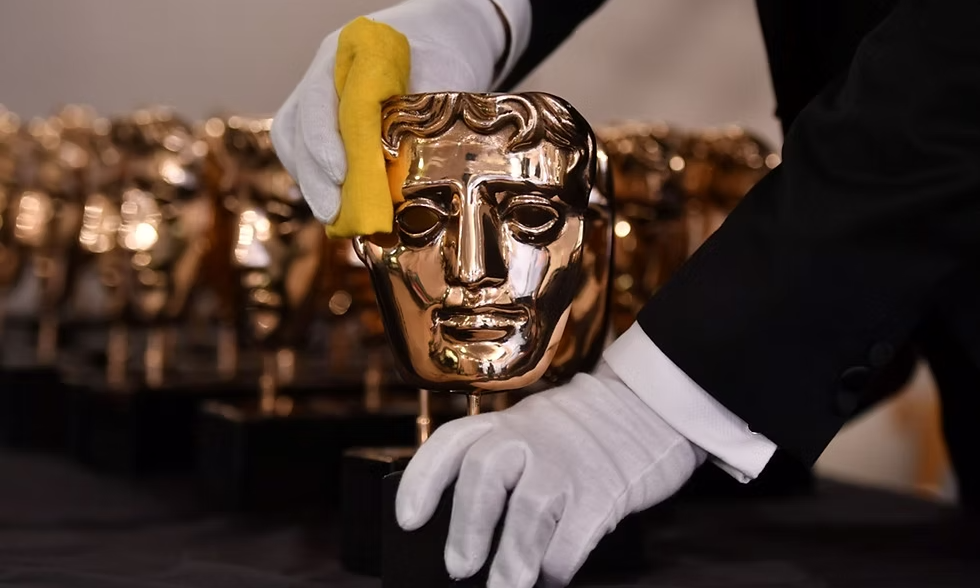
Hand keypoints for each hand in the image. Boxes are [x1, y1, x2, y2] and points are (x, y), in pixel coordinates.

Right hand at [271, 0, 509, 230]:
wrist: (439, 39)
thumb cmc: (442, 55)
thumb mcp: (444, 77)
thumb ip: (423, 114)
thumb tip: (405, 173)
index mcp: (346, 55)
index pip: (319, 100)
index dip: (324, 141)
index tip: (339, 174)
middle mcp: (323, 76)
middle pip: (297, 127)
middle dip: (313, 175)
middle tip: (333, 213)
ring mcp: (319, 98)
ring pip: (295, 143)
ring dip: (311, 183)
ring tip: (333, 217)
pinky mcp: (325, 122)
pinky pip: (305, 153)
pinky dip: (317, 181)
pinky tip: (336, 206)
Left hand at [395, 362, 706, 587]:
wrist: (651, 407)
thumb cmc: (585, 431)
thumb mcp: (536, 431)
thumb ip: (505, 469)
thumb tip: (468, 536)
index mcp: (507, 423)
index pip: (453, 442)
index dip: (422, 480)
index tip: (407, 519)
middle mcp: (532, 436)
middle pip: (485, 472)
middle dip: (467, 527)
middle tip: (458, 568)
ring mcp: (570, 462)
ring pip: (528, 511)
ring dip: (510, 560)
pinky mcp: (605, 490)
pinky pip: (573, 536)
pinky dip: (557, 565)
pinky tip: (552, 572)